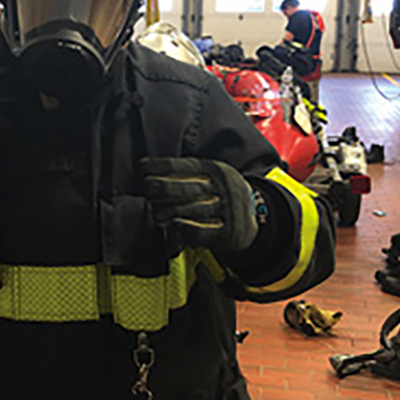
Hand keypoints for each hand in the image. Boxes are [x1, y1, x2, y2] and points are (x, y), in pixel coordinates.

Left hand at [141, 157, 257, 253]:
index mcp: (217, 170)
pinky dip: (181, 230)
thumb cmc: (221, 192)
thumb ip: (188, 171)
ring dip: (166, 212)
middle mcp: (224, 188)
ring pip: (189, 211)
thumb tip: (149, 168)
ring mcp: (228, 211)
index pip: (185, 166)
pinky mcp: (228, 233)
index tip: (143, 168)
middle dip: (160, 189)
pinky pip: (199, 233)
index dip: (161, 166)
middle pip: (185, 189)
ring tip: (154, 213)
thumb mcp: (213, 174)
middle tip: (146, 191)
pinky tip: (171, 228)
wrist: (256, 215)